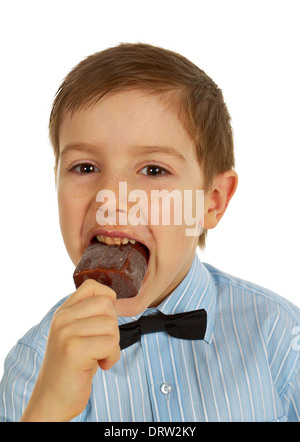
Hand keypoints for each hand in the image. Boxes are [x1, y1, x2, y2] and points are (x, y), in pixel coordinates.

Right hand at [20, 279, 119, 421]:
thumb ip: (88, 315)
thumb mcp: (76, 334)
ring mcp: (66, 333)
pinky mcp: (73, 350)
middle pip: (106, 304)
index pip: (92, 286)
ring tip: (99, 356)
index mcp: (63, 312)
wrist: (52, 400)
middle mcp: (62, 319)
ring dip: (113, 344)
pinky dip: (112, 357)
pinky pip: (110, 344)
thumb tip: (114, 299)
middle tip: (102, 344)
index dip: (108, 299)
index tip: (105, 321)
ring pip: (111, 325)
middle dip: (113, 326)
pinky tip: (100, 365)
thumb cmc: (72, 367)